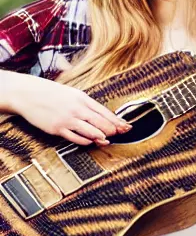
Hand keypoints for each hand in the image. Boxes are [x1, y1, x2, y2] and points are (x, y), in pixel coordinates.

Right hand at [8, 73, 130, 145]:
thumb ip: (86, 104)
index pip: (104, 112)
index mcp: (83, 99)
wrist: (29, 94)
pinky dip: (85, 141)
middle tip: (121, 134)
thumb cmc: (52, 93)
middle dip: (113, 130)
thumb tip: (100, 115)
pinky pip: (76, 138)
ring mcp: (67, 119)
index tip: (126, 126)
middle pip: (101, 122)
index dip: (117, 121)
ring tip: (107, 140)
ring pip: (91, 131)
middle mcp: (77, 109)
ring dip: (101, 137)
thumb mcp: (73, 94)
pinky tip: (90, 141)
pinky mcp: (57, 129)